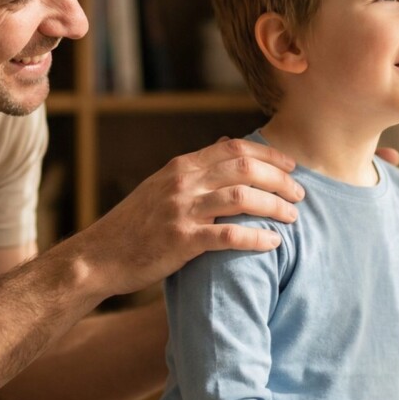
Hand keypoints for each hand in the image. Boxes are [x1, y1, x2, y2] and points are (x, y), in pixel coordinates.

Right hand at [81, 137, 303, 294]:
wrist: (98, 257)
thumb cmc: (134, 225)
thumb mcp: (161, 186)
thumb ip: (195, 168)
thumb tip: (227, 142)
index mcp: (181, 167)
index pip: (235, 148)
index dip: (269, 155)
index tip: (292, 166)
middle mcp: (183, 183)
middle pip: (245, 169)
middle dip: (280, 180)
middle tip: (300, 195)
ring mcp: (182, 211)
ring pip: (242, 198)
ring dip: (274, 206)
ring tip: (292, 217)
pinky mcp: (181, 241)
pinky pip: (229, 235)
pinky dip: (256, 237)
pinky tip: (274, 243)